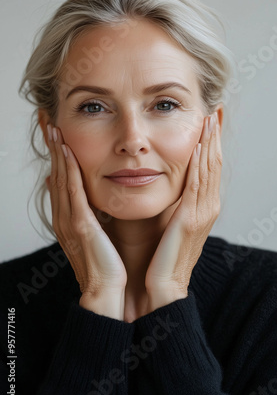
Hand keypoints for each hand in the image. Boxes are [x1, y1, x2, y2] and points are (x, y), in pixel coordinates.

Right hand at [46, 124, 126, 297]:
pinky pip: (73, 191)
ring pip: (60, 177)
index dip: (55, 151)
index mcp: (68, 216)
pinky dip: (68, 169)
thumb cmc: (105, 262)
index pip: (59, 176)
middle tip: (47, 117)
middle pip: (55, 171)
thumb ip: (87, 209)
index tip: (55, 128)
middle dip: (51, 143)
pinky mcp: (81, 225)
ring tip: (52, 125)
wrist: (106, 291)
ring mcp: (69, 219)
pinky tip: (66, 151)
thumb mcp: (95, 232)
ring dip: (56, 150)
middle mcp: (64, 215)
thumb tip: (81, 192)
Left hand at [145, 112, 221, 308]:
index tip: (210, 120)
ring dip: (209, 143)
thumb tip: (166, 182)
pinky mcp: (190, 218)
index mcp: (202, 206)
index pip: (209, 166)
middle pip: (214, 163)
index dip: (211, 142)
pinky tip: (197, 147)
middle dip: (214, 136)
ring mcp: (202, 212)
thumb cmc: (161, 255)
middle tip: (215, 111)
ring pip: (209, 170)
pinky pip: (196, 186)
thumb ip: (173, 202)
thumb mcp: (170, 222)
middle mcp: (207, 207)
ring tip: (209, 120)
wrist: (163, 284)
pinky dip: (198, 165)